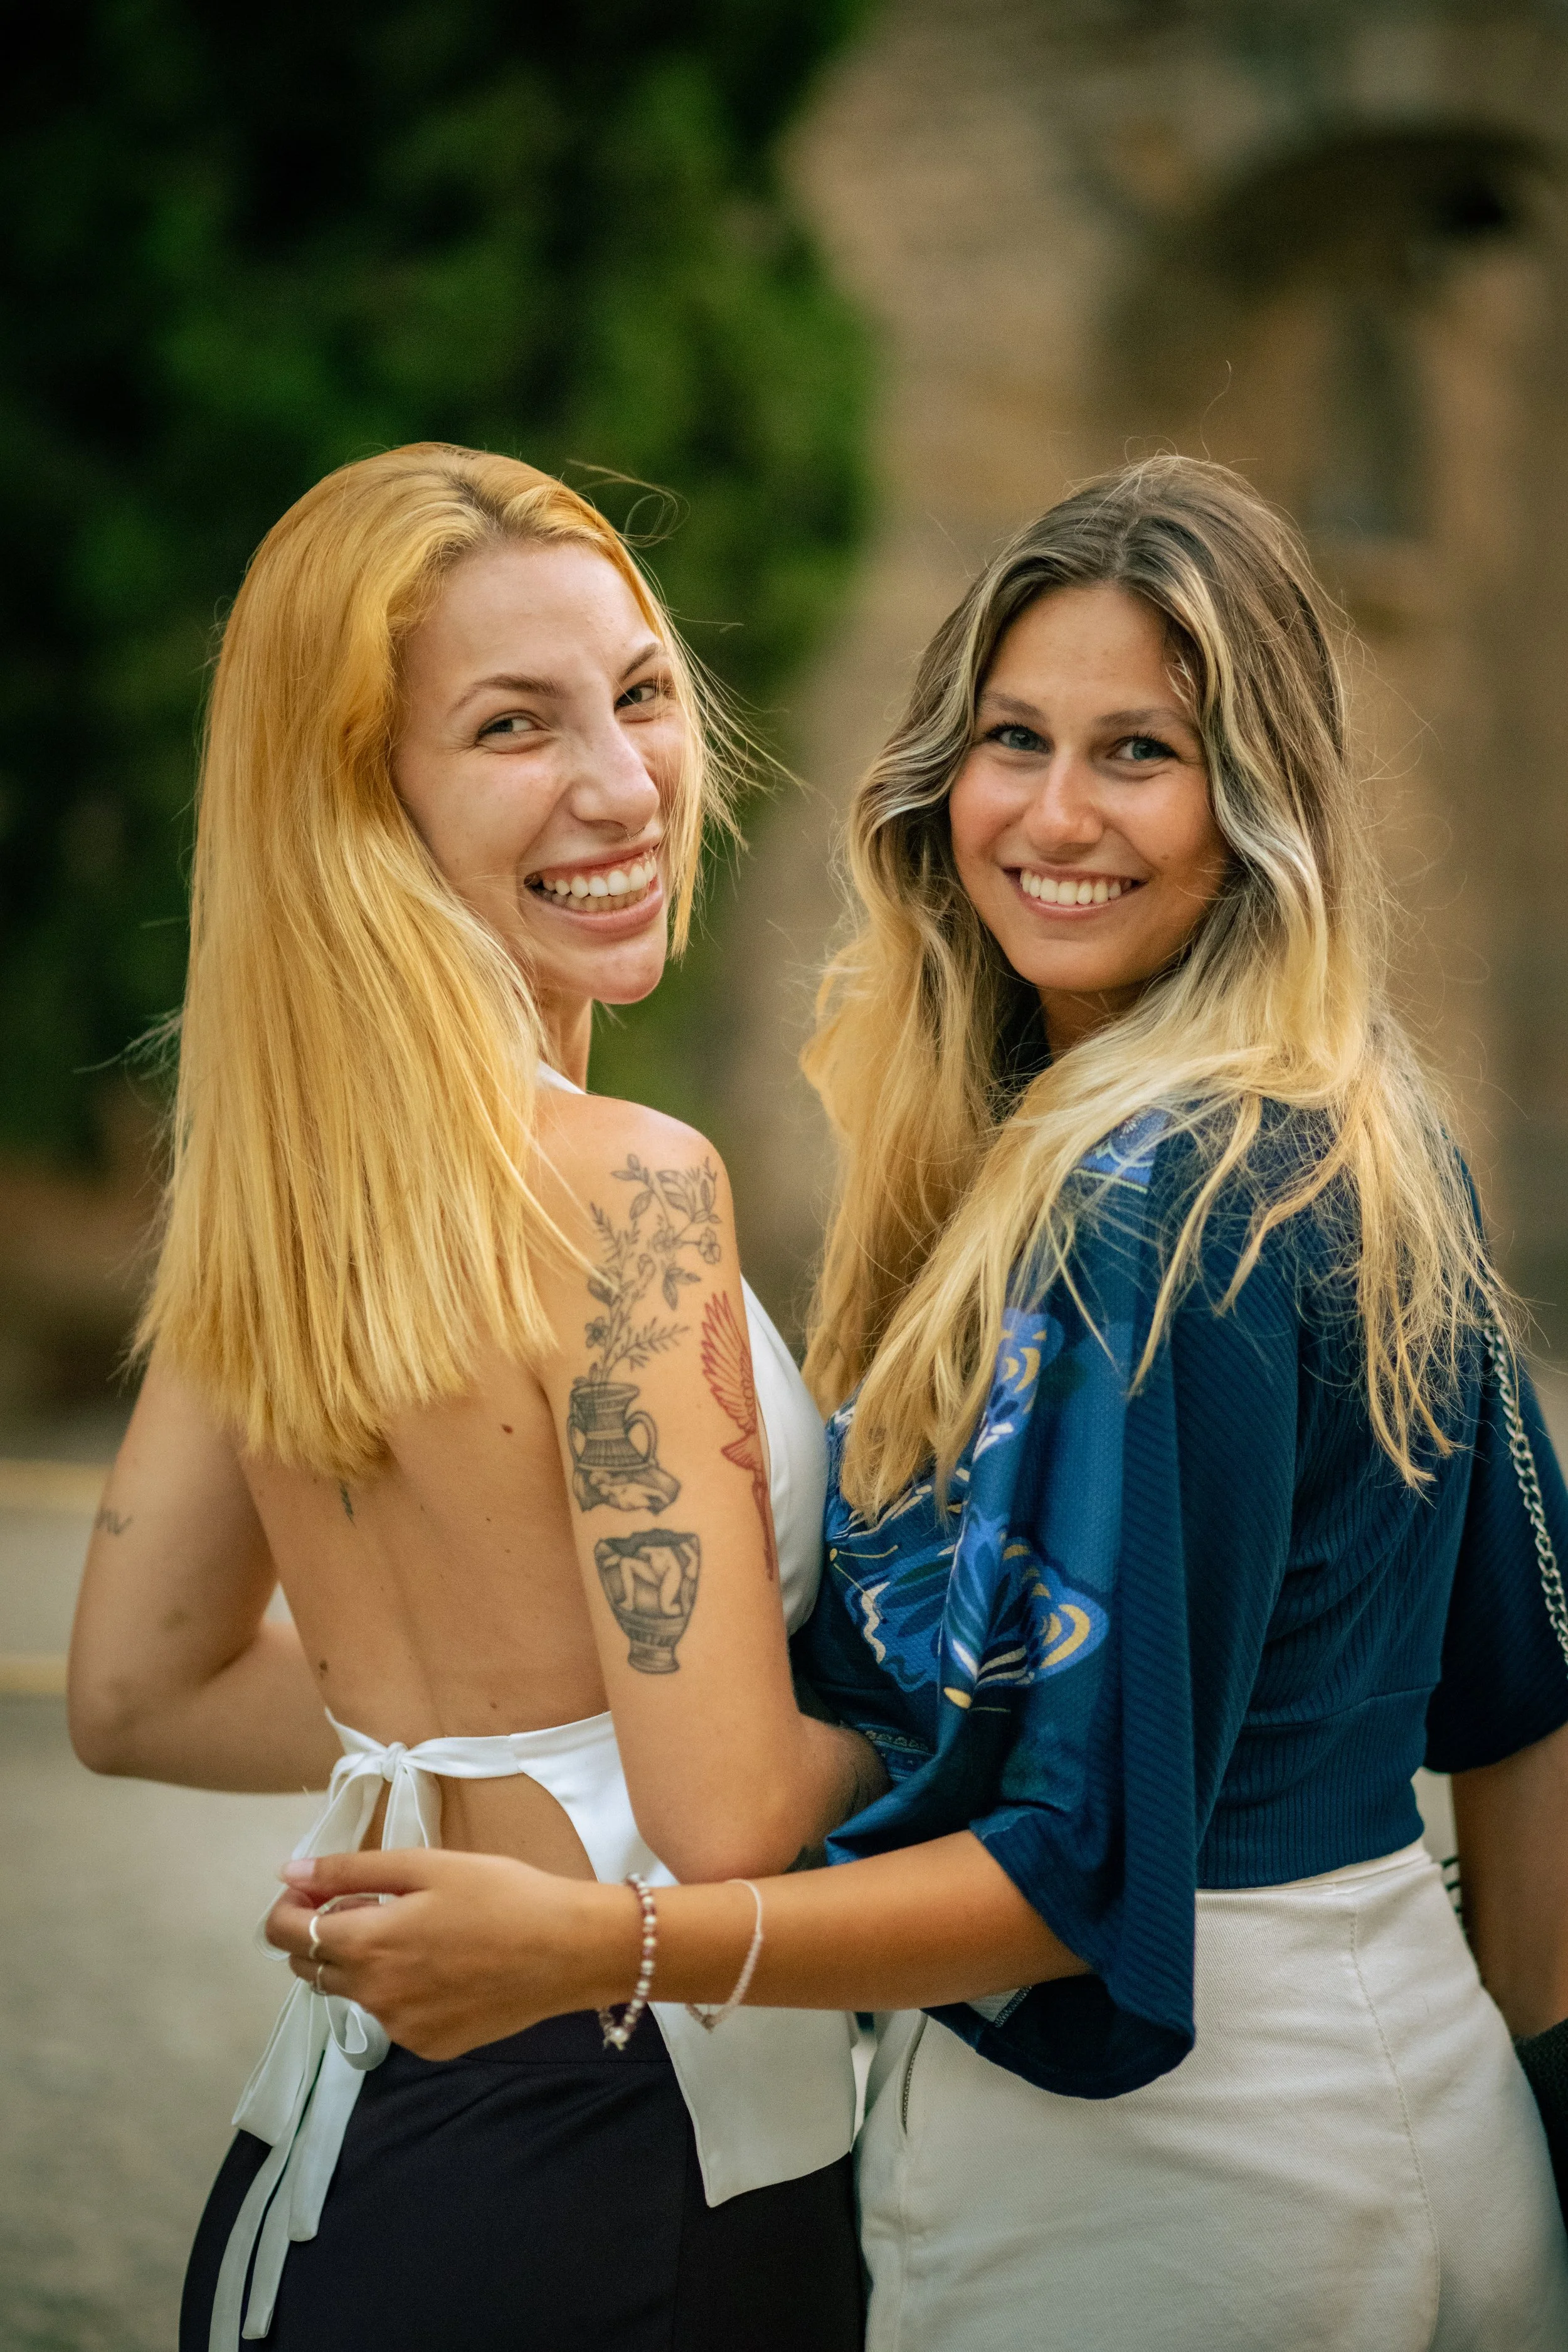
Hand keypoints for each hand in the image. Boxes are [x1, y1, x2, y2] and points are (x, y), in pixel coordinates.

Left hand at [265, 1848, 637, 2059]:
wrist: (568, 1951)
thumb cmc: (501, 1894)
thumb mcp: (426, 1866)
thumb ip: (350, 1871)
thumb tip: (290, 1873)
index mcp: (367, 1945)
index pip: (286, 1935)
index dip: (286, 1906)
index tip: (309, 1887)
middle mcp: (373, 1996)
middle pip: (310, 1967)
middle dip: (318, 1933)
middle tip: (363, 1901)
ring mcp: (400, 2028)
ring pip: (352, 1992)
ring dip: (359, 1962)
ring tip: (411, 1931)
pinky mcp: (428, 2046)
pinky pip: (391, 2015)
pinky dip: (398, 1989)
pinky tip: (441, 1965)